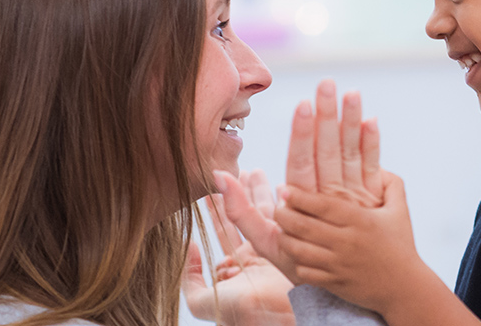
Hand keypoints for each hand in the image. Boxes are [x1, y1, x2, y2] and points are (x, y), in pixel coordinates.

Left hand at [182, 171, 295, 325]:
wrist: (272, 316)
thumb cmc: (237, 311)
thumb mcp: (201, 301)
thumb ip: (190, 278)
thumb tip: (190, 247)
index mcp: (236, 267)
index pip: (226, 230)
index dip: (219, 209)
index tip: (213, 188)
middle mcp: (256, 256)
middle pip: (247, 217)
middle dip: (241, 194)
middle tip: (238, 170)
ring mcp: (275, 249)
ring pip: (265, 213)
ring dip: (259, 191)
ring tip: (254, 169)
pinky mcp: (291, 244)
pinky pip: (280, 217)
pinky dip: (278, 200)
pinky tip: (275, 183)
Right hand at [219, 80, 383, 281]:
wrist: (342, 282)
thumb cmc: (296, 260)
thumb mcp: (265, 242)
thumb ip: (240, 211)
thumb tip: (219, 176)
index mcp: (301, 204)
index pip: (300, 162)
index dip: (302, 134)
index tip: (303, 105)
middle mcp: (327, 199)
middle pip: (326, 151)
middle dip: (327, 115)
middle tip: (327, 83)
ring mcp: (352, 199)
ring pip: (350, 155)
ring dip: (352, 122)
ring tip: (353, 92)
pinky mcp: (372, 201)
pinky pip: (373, 168)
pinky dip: (373, 145)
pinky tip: (373, 120)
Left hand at [273, 172, 436, 316]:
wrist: (405, 287)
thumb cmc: (401, 245)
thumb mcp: (400, 211)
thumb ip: (391, 184)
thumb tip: (378, 164)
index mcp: (361, 221)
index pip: (322, 205)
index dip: (299, 196)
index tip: (284, 189)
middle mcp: (347, 242)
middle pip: (304, 226)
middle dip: (284, 215)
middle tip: (277, 208)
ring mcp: (339, 265)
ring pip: (299, 250)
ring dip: (285, 238)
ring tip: (281, 229)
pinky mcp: (335, 283)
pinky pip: (304, 272)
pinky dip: (295, 262)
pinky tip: (294, 252)